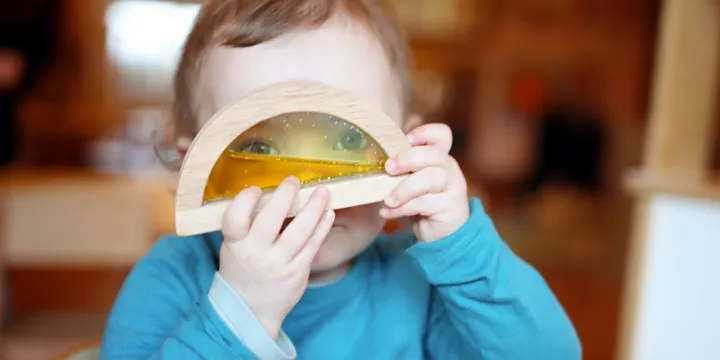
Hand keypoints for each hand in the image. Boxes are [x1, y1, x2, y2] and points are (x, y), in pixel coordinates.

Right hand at [219, 177, 334, 338]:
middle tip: (294, 180)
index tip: (256, 189)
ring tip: (323, 192)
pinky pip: (313, 245)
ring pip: (299, 232)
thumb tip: (271, 192)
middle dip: (285, 196)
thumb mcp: (234, 248)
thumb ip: (247, 225)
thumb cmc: (242, 270)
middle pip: (270, 220)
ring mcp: (279, 264)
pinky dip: (322, 227)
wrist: (250, 311)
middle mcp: (256, 254)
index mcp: (235, 245)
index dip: (245, 200)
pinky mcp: (298, 272)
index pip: (235, 219)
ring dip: (313, 208)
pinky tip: (328, 213)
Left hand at [381, 124, 468, 241]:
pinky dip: (402, 208)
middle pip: (434, 154)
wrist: (439, 232)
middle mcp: (449, 168)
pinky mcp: (450, 207)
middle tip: (388, 168)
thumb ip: (400, 168)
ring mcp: (453, 187)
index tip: (406, 140)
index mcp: (438, 156)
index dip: (425, 133)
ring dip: (405, 188)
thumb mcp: (409, 180)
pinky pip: (425, 203)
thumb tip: (371, 158)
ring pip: (432, 178)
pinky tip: (388, 212)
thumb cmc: (420, 201)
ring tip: (387, 199)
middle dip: (408, 159)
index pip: (441, 135)